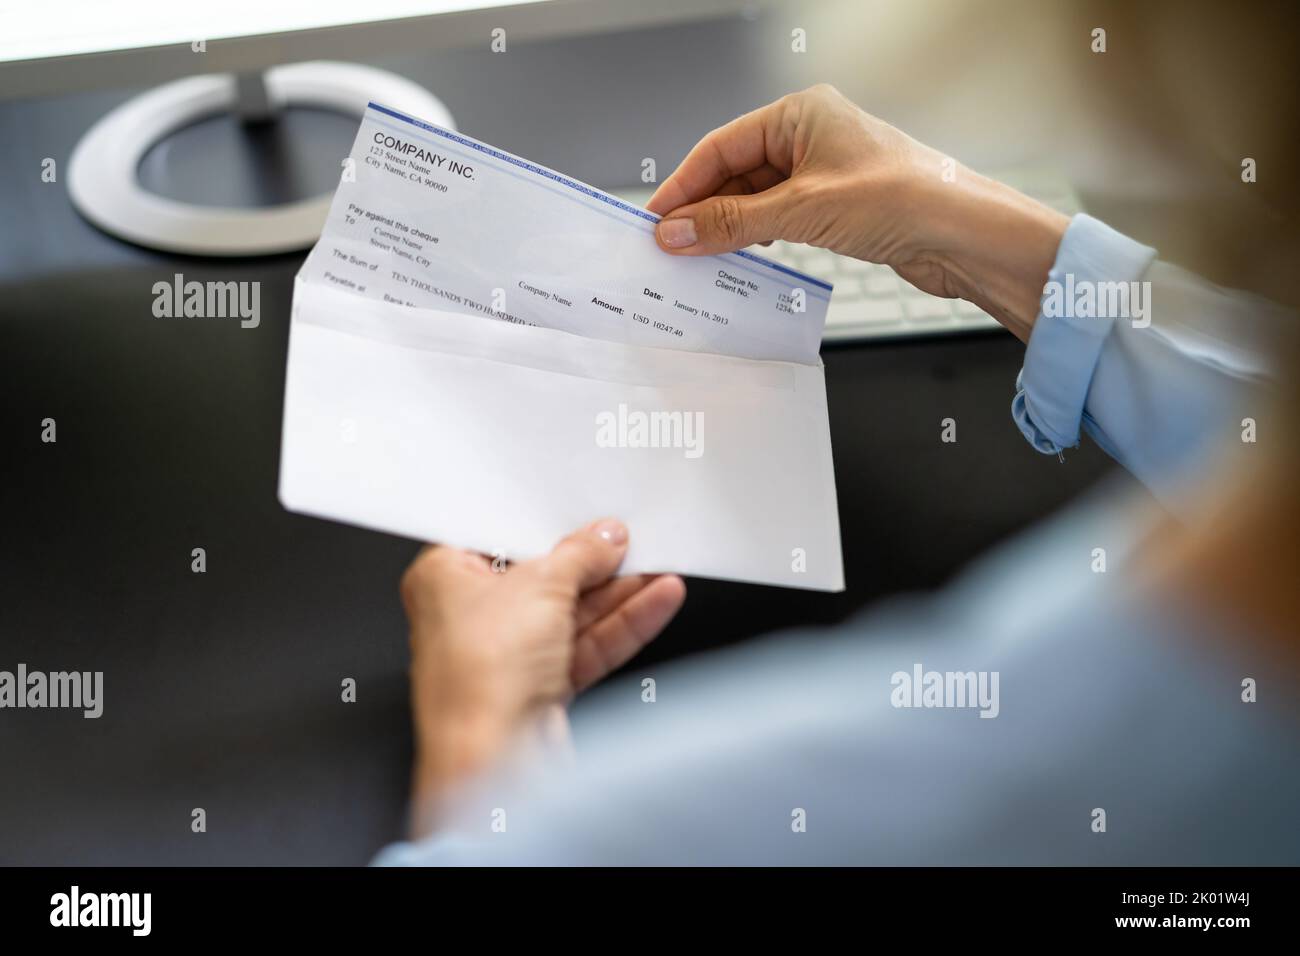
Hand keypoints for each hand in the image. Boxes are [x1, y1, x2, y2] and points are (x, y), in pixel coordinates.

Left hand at [399, 519, 684, 832]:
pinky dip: (621, 625)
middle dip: (592, 564)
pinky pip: (585, 646)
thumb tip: (601, 539)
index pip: (501, 538)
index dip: (545, 526)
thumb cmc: (478, 676)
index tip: (586, 518)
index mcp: (442, 579)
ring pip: (570, 615)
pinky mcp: (539, 687)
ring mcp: (506, 657)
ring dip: (617, 594)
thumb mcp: (540, 585)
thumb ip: (579, 555)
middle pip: (542, 578)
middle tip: (630, 542)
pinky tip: (655, 602)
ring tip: (657, 568)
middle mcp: (469, 618)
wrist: (493, 761)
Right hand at [647, 84, 1068, 341]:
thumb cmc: (900, 199)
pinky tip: (740, 260)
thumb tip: (676, 232)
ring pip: (756, 200)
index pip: (720, 148)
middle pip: (735, 174)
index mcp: (800, 114)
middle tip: (668, 248)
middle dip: (702, 211)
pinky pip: (780, 219)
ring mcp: (823, 171)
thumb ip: (732, 222)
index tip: (653, 220)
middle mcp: (810, 136)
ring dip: (728, 229)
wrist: (962, 234)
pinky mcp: (836, 205)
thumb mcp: (801, 211)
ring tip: (697, 260)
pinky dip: (756, 239)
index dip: (682, 186)